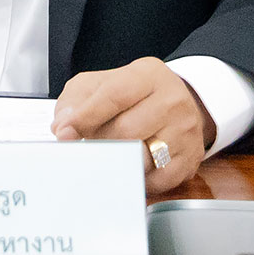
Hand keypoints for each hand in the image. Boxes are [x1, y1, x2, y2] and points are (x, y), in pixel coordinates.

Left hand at [51, 57, 214, 193]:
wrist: (173, 105)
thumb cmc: (131, 96)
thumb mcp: (101, 84)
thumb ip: (76, 100)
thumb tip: (63, 126)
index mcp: (148, 75)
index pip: (114, 95)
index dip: (85, 116)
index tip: (64, 133)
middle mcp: (172, 100)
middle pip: (126, 131)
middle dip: (99, 142)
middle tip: (88, 146)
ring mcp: (185, 131)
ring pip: (141, 159)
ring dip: (116, 163)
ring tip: (107, 155)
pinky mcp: (190, 159)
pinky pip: (156, 180)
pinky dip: (137, 179)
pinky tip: (130, 166)